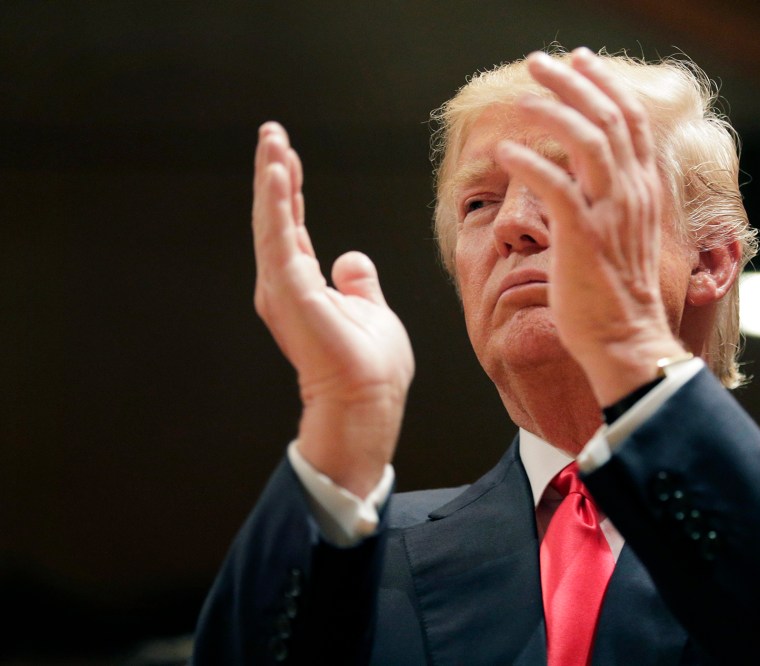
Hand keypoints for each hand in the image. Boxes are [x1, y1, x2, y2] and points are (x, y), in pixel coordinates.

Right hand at [253, 122, 413, 495]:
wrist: (368, 402)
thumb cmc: (371, 368)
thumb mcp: (370, 311)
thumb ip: (358, 284)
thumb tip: (351, 258)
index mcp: (304, 287)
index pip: (293, 228)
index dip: (291, 192)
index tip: (289, 157)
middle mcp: (285, 285)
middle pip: (276, 218)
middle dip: (274, 174)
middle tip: (271, 133)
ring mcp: (283, 288)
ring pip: (272, 221)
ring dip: (272, 178)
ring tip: (272, 140)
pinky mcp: (290, 291)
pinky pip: (280, 237)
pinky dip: (278, 203)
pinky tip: (280, 171)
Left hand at [495, 49, 687, 404]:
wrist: (626, 339)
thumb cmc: (617, 295)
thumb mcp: (623, 236)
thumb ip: (611, 201)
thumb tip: (582, 179)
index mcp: (643, 191)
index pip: (630, 121)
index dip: (604, 85)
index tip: (580, 61)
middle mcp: (632, 193)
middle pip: (607, 118)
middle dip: (573, 82)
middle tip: (540, 62)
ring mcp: (610, 213)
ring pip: (586, 140)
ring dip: (551, 111)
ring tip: (521, 97)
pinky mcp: (583, 236)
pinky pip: (555, 186)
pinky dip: (529, 163)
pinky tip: (504, 153)